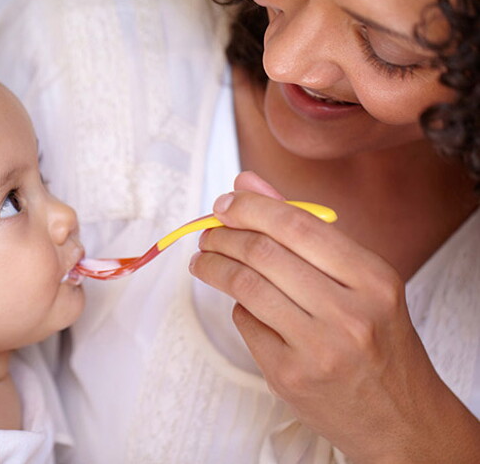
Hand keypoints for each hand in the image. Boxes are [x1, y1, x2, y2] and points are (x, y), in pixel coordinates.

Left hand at [190, 171, 479, 462]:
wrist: (399, 418)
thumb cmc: (378, 340)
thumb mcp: (360, 281)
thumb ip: (304, 228)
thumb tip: (247, 185)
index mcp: (373, 279)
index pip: (297, 224)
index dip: (250, 208)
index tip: (224, 205)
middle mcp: (350, 312)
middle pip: (264, 253)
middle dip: (223, 236)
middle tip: (208, 234)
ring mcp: (319, 348)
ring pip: (246, 286)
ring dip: (214, 267)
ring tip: (204, 260)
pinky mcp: (290, 375)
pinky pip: (246, 323)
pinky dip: (236, 305)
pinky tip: (239, 302)